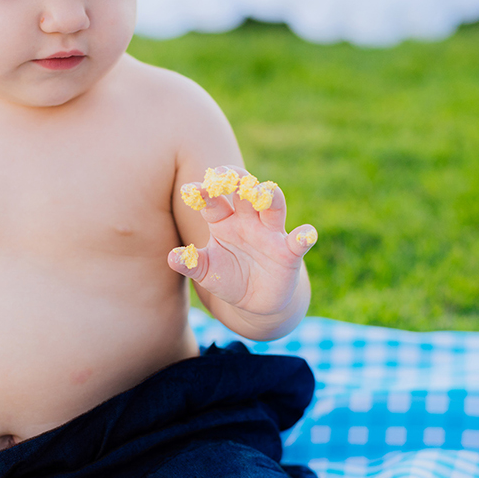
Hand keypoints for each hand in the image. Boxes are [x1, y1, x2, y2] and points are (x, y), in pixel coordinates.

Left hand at [169, 165, 317, 315]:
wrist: (255, 302)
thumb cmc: (228, 278)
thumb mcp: (206, 272)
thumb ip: (190, 264)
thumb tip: (172, 257)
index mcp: (224, 221)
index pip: (213, 201)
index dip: (203, 193)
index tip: (189, 189)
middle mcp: (248, 220)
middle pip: (244, 192)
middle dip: (236, 180)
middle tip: (224, 175)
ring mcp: (270, 234)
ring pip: (273, 207)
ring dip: (268, 196)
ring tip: (261, 191)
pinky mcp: (289, 253)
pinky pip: (299, 241)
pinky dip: (304, 236)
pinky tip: (306, 233)